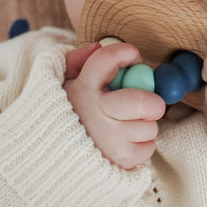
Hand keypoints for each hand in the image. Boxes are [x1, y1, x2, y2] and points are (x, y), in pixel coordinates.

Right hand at [63, 43, 165, 169]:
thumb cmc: (68, 113)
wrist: (54, 157)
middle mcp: (95, 114)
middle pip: (140, 102)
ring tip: (126, 124)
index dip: (124, 53)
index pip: (106, 60)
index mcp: (82, 89)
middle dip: (153, 101)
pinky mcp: (121, 159)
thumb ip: (76, 61)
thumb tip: (96, 47)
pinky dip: (143, 145)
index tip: (133, 56)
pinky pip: (149, 147)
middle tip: (150, 102)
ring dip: (145, 124)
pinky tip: (126, 142)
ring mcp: (109, 139)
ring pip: (149, 125)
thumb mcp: (63, 83)